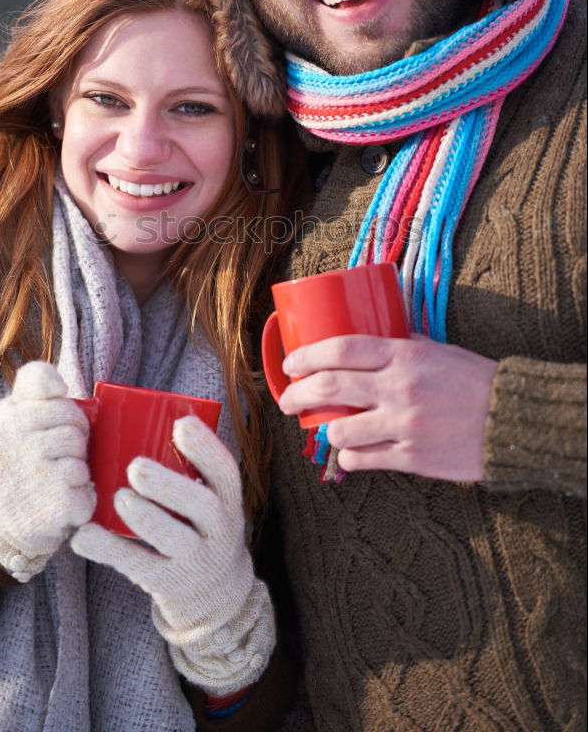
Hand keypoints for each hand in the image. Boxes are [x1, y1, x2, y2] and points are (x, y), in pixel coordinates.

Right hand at [0, 361, 95, 580]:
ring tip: (58, 482)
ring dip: (78, 472)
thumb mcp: (11, 418)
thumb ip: (34, 390)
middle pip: (76, 424)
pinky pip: (89, 492)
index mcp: (7, 417)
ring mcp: (36, 473)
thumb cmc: (15, 460)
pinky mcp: (56, 505)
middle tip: (59, 459)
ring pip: (82, 457)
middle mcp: (15, 440)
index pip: (46, 384)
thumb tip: (59, 385)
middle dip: (76, 441)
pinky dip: (83, 501)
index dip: (64, 406)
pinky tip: (63, 504)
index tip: (61, 423)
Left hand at [71, 416, 274, 694]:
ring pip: (174, 540)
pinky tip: (83, 535)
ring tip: (120, 497)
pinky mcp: (168, 583)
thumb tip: (135, 416)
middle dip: (170, 485)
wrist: (215, 594)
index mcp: (228, 500)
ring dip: (146, 517)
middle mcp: (219, 530)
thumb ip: (186, 469)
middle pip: (203, 507)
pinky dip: (109, 551)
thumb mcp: (209, 499)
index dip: (206, 447)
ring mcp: (195, 560)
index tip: (180, 424)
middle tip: (136, 467)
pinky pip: (139, 566)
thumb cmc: (199, 526)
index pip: (226, 471)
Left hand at [279, 334, 497, 480]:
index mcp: (404, 355)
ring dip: (327, 430)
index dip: (307, 356)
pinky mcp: (411, 458)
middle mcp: (399, 388)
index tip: (291, 365)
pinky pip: (362, 460)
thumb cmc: (474, 380)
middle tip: (287, 400)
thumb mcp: (437, 349)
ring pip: (340, 430)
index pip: (341, 348)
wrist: (511, 420)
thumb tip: (366, 338)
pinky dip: (349, 458)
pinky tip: (351, 453)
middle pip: (329, 386)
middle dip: (297, 394)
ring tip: (328, 427)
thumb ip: (402, 345)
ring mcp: (404, 425)